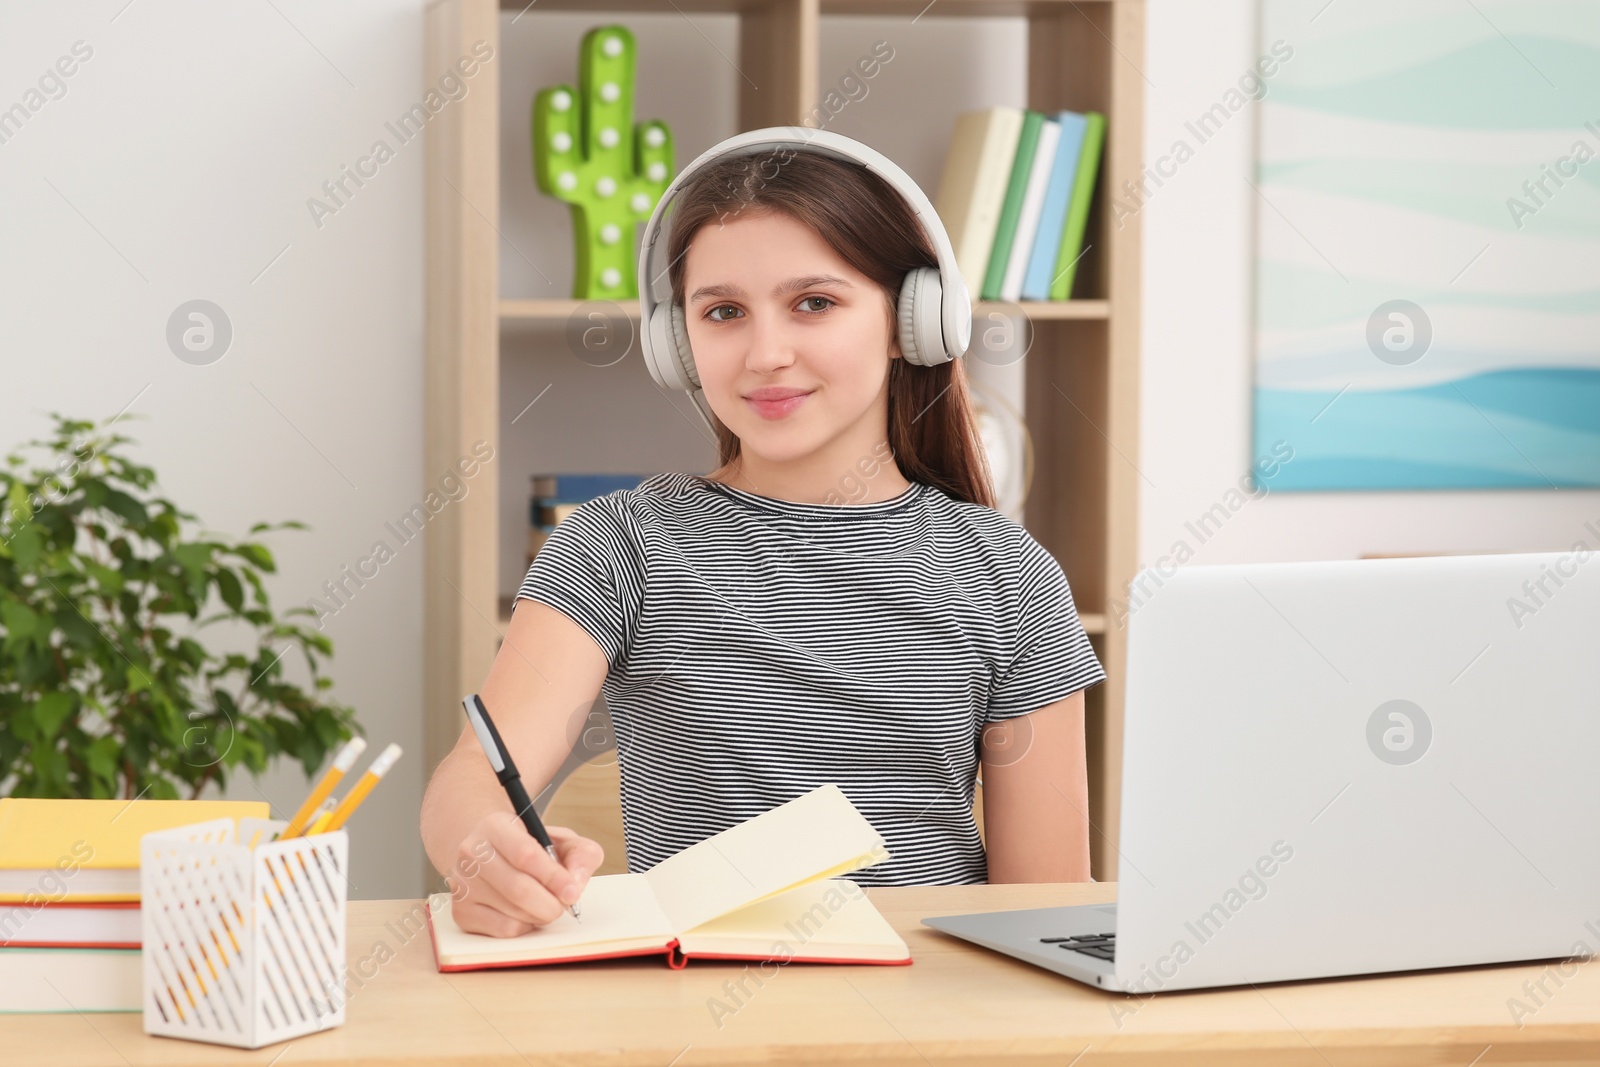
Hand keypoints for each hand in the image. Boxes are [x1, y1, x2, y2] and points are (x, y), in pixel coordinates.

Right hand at [447, 811, 602, 936]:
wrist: (488, 855)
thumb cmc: (530, 848)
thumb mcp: (560, 839)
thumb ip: (580, 854)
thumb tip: (576, 882)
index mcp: (495, 826)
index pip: (525, 854)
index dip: (553, 877)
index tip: (573, 892)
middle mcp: (471, 853)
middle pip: (518, 888)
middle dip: (550, 903)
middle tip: (564, 905)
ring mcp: (462, 884)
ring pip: (512, 913)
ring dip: (540, 915)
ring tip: (546, 904)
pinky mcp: (461, 911)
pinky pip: (503, 930)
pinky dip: (525, 926)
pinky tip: (526, 913)